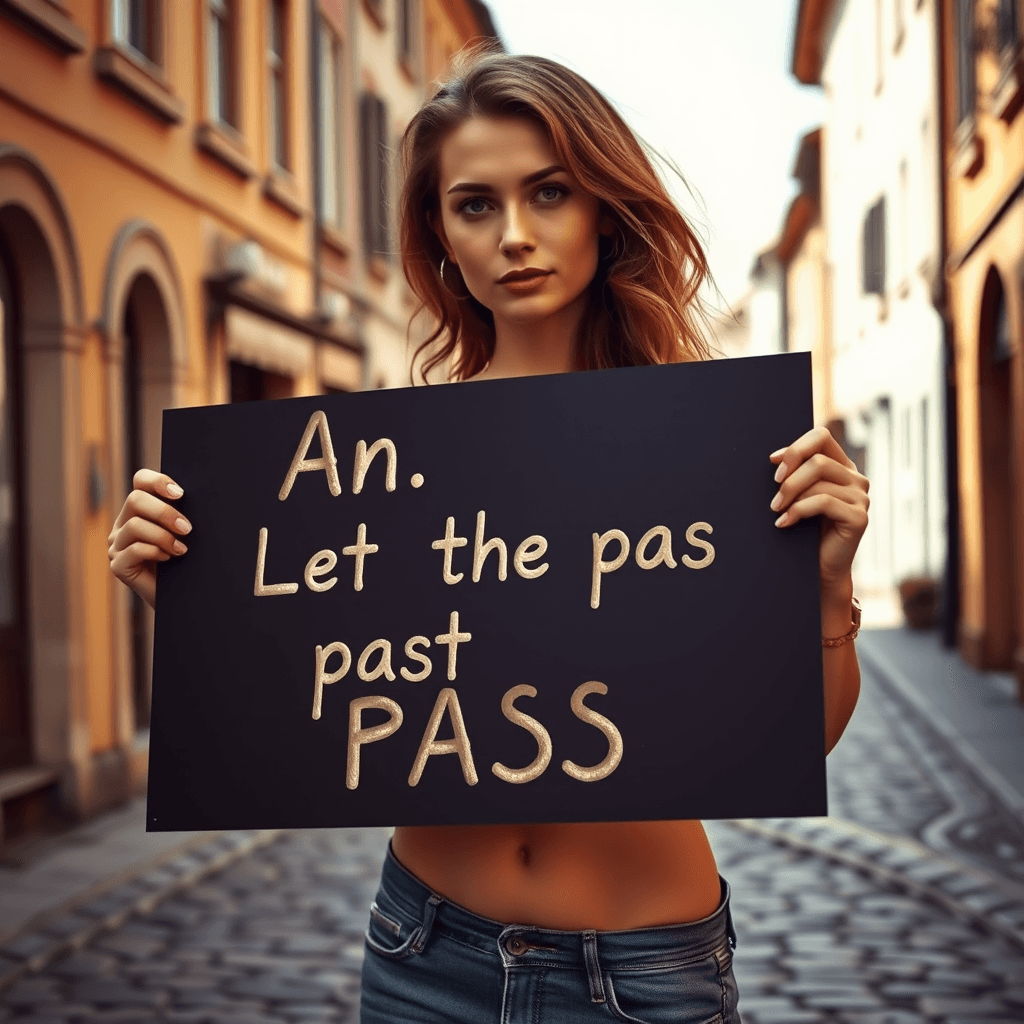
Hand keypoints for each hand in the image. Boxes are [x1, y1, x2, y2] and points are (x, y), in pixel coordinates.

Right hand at [108, 469, 190, 608]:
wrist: (186, 596)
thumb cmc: (190, 561)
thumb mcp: (187, 532)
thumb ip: (185, 513)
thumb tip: (205, 493)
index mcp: (140, 510)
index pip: (141, 481)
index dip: (158, 481)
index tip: (181, 494)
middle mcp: (124, 524)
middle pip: (136, 499)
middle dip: (165, 512)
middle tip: (187, 528)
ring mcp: (118, 545)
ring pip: (135, 525)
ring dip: (164, 536)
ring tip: (181, 549)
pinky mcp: (118, 566)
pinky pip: (134, 550)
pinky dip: (155, 552)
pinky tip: (168, 559)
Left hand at [769, 427, 869, 597]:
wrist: (820, 568)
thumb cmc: (804, 530)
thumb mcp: (798, 496)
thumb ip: (795, 474)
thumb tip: (775, 458)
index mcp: (842, 467)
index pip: (821, 437)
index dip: (796, 447)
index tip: (773, 463)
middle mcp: (856, 478)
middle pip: (818, 459)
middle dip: (789, 477)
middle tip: (773, 498)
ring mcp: (861, 497)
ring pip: (819, 479)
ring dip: (790, 495)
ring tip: (776, 511)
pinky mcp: (859, 517)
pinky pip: (824, 502)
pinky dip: (798, 510)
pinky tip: (783, 523)